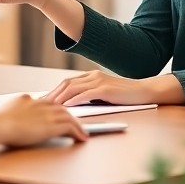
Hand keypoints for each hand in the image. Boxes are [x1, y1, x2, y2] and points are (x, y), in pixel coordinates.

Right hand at [0, 95, 87, 148]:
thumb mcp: (2, 113)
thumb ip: (9, 113)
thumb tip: (5, 119)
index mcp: (27, 99)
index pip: (45, 103)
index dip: (53, 110)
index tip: (57, 115)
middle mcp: (39, 104)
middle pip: (60, 107)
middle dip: (69, 115)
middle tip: (75, 123)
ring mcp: (46, 114)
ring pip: (68, 116)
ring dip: (77, 125)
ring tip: (82, 132)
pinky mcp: (51, 126)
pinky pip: (70, 127)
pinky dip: (78, 132)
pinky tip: (81, 138)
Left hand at [43, 71, 182, 106]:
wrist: (144, 91)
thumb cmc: (124, 96)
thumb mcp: (103, 96)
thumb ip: (89, 98)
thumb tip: (72, 107)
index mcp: (90, 77)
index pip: (66, 83)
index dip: (53, 91)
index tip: (43, 101)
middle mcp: (92, 76)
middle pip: (66, 84)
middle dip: (52, 94)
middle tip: (40, 105)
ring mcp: (99, 81)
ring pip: (73, 88)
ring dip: (59, 97)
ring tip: (49, 107)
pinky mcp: (106, 89)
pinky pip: (86, 94)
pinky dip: (75, 100)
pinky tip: (67, 106)